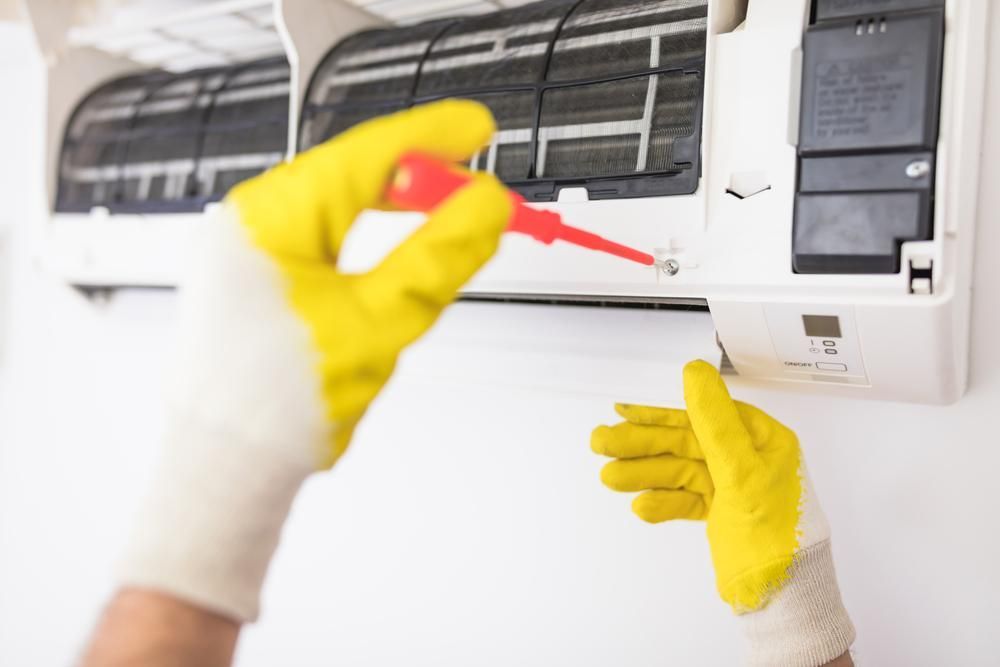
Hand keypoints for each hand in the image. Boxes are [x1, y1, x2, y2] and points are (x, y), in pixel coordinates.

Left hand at [118, 100, 511, 622]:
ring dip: (396, 211)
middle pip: (351, 175)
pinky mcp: (257, 279)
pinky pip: (323, 237)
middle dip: (418, 179)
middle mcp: (248, 226)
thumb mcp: (377, 324)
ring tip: (448, 219)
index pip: (363, 156)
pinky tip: (398, 246)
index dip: (428, 138)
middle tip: (474, 187)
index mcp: (266, 222)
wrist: (225, 470)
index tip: (476, 131)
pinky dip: (369, 238)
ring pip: (339, 207)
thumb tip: (484, 208)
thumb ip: (438, 258)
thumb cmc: (273, 411)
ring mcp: (248, 252)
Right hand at [592, 361, 854, 665]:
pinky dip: (663, 502)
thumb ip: (714, 422)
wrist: (784, 602)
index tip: (622, 411)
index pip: (703, 416)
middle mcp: (749, 458)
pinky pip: (685, 498)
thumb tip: (694, 370)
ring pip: (680, 471)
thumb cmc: (775, 537)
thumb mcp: (742, 474)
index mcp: (763, 440)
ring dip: (644, 474)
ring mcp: (734, 486)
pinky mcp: (721, 512)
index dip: (660, 414)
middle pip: (686, 443)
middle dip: (643, 446)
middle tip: (600, 443)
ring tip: (609, 477)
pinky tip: (641, 506)